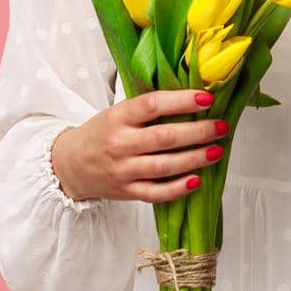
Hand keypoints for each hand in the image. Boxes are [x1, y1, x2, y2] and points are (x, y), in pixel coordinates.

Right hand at [50, 88, 228, 203]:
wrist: (70, 165)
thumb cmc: (102, 133)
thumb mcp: (117, 112)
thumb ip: (147, 108)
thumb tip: (192, 97)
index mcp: (118, 117)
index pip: (152, 104)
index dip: (182, 101)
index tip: (207, 98)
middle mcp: (119, 143)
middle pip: (164, 137)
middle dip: (198, 132)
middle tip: (221, 126)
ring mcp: (122, 170)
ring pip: (164, 166)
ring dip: (195, 158)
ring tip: (217, 151)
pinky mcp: (126, 192)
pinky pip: (156, 193)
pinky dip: (178, 188)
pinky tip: (197, 180)